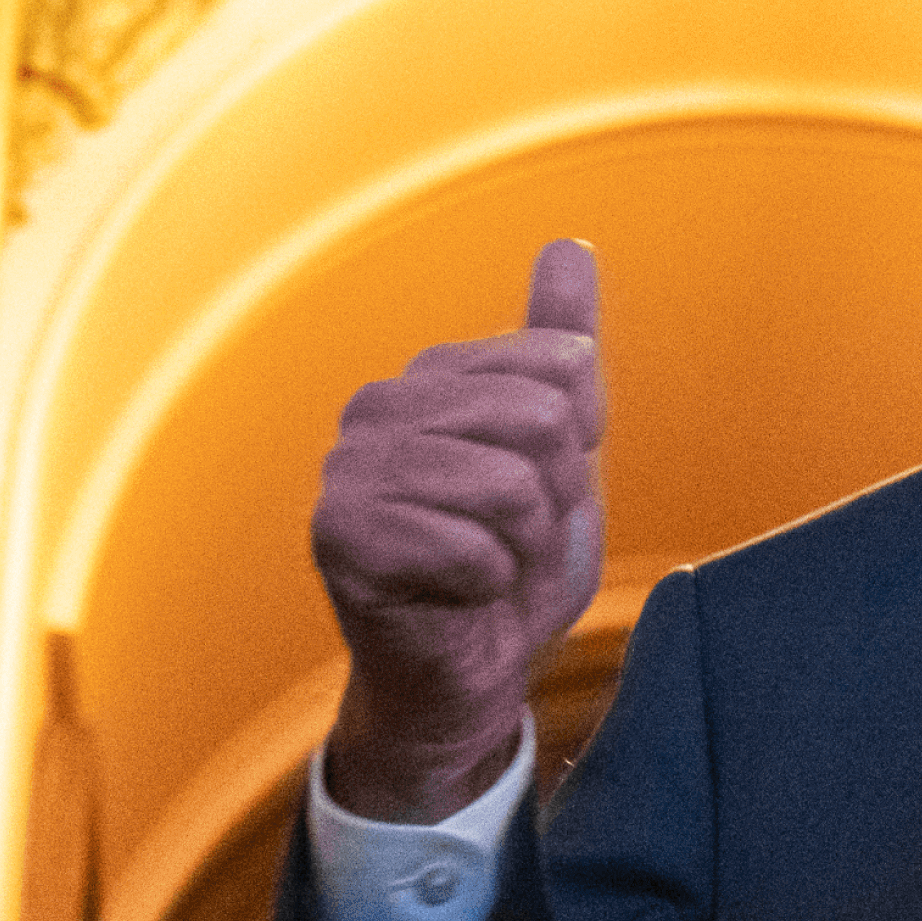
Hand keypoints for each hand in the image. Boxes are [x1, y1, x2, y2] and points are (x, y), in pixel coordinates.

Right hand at [312, 240, 606, 820]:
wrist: (470, 675)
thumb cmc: (512, 567)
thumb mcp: (565, 453)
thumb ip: (563, 351)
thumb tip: (569, 245)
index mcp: (431, 376)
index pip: (561, 366)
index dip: (581, 442)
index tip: (545, 488)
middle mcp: (377, 407)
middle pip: (540, 420)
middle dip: (555, 498)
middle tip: (516, 539)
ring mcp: (348, 468)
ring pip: (509, 484)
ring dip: (524, 545)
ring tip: (489, 568)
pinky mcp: (340, 535)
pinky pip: (471, 546)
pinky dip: (488, 585)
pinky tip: (455, 596)